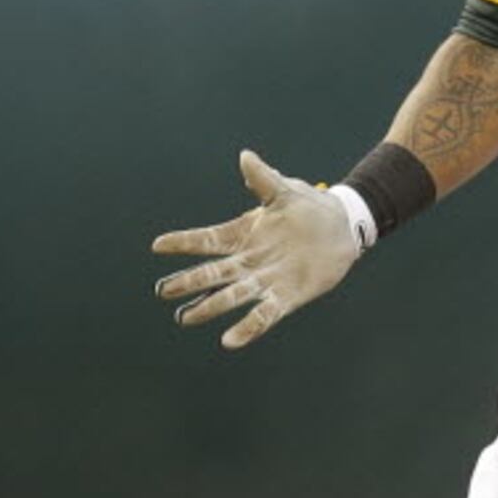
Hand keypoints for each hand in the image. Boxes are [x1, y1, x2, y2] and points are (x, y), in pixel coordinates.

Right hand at [150, 150, 360, 351]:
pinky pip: (263, 315)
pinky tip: (229, 341)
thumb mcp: (284, 190)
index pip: (207, 240)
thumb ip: (262, 179)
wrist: (340, 228)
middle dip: (189, 281)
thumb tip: (245, 156)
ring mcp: (265, 280)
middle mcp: (248, 260)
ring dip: (210, 307)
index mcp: (243, 234)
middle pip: (213, 273)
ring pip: (231, 296)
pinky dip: (247, 328)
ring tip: (186, 318)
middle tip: (164, 291)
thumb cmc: (308, 207)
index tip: (157, 245)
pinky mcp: (286, 296)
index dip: (183, 242)